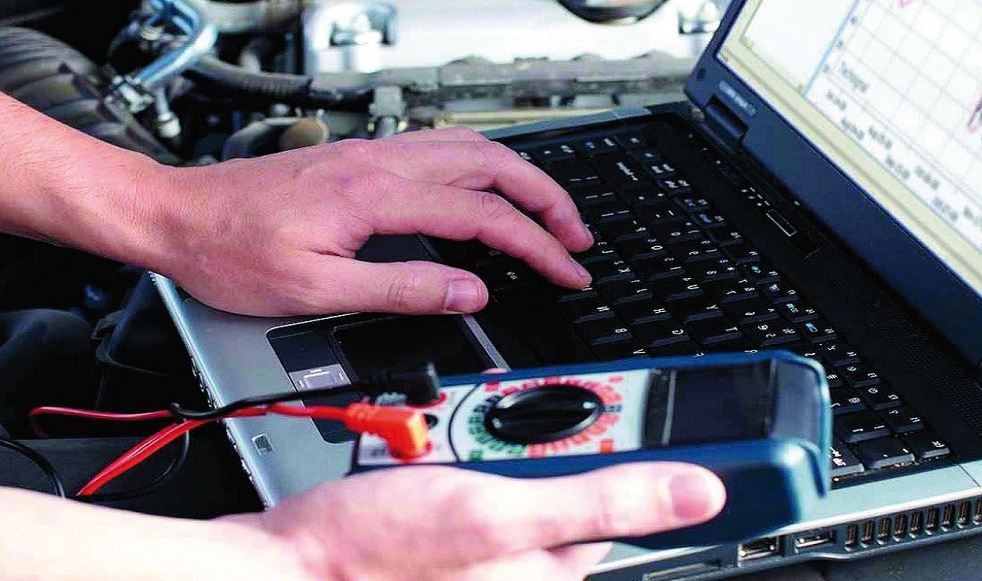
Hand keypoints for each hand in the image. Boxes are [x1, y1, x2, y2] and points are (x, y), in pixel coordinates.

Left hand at [144, 128, 595, 315]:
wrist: (176, 215)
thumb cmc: (229, 252)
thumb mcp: (314, 289)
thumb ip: (401, 288)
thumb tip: (469, 291)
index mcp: (374, 194)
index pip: (481, 214)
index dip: (534, 245)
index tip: (567, 269)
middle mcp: (379, 161)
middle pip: (489, 162)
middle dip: (546, 198)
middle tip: (578, 238)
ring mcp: (370, 152)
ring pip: (468, 146)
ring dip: (518, 177)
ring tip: (549, 213)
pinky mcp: (359, 157)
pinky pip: (441, 149)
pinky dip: (483, 167)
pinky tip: (488, 190)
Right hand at [221, 463, 726, 580]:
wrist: (279, 571)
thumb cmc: (378, 554)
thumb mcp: (504, 512)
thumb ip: (606, 499)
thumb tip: (702, 495)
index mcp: (553, 577)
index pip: (614, 507)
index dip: (611, 454)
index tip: (608, 417)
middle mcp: (520, 579)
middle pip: (557, 488)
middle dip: (525, 446)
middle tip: (481, 433)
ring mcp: (478, 568)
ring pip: (506, 483)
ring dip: (480, 448)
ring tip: (437, 448)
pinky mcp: (441, 554)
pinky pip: (465, 497)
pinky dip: (446, 468)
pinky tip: (418, 464)